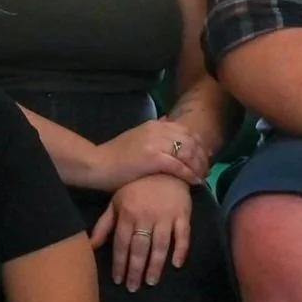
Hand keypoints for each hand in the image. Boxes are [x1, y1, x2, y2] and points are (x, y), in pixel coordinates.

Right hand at [90, 119, 208, 191]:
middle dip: (202, 156)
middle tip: (206, 170)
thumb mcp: (137, 136)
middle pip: (191, 141)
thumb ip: (154, 131)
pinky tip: (194, 182)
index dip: (199, 145)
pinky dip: (190, 174)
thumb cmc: (115, 155)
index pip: (187, 132)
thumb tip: (168, 120)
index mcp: (155, 125)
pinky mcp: (153, 158)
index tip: (204, 158)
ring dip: (199, 166)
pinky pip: (179, 166)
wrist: (95, 164)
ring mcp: (156, 143)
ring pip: (188, 152)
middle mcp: (158, 130)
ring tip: (202, 177)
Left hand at [91, 173, 192, 288]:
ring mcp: (166, 216)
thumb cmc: (137, 187)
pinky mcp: (183, 214)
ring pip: (160, 245)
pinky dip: (181, 250)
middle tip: (133, 287)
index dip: (120, 263)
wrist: (165, 167)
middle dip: (136, 270)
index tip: (118, 280)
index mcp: (128, 214)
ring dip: (155, 265)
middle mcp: (146, 217)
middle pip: (140, 248)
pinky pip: (183, 235)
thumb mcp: (117, 202)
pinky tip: (176, 265)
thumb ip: (105, 224)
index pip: (122, 244)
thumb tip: (92, 246)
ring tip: (151, 282)